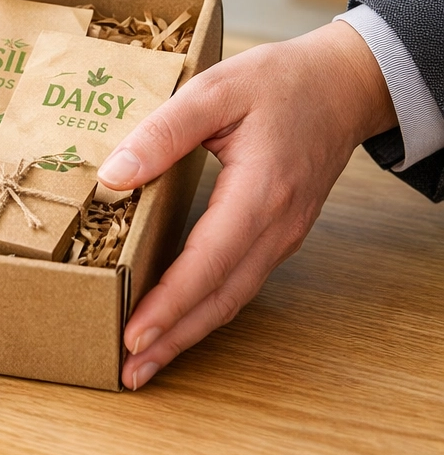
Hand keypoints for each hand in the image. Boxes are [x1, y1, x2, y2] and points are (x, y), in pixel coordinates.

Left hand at [97, 20, 397, 389]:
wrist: (340, 84)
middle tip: (130, 372)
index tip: (132, 335)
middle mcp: (275, 226)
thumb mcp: (214, 91)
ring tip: (147, 358)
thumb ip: (163, 132)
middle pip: (221, 299)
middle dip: (174, 339)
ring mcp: (281, 234)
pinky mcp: (278, 232)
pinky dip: (207, 307)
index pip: (207, 264)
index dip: (168, 305)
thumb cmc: (278, 82)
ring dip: (189, 331)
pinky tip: (180, 316)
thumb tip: (114, 175)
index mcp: (259, 193)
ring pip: (232, 297)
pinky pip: (240, 280)